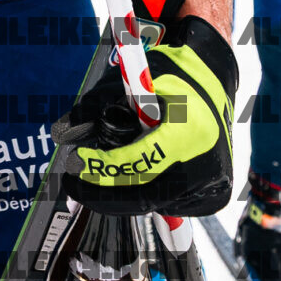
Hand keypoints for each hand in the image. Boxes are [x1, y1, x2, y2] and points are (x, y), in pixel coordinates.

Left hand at [61, 15, 237, 216]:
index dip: (103, 167)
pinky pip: (168, 205)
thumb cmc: (175, 75)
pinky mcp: (212, 198)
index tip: (75, 162)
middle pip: (144, 198)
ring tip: (97, 176)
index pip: (140, 162)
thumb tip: (63, 134)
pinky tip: (131, 177)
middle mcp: (207, 167)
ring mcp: (212, 187)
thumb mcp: (136, 77)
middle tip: (73, 185)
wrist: (217, 82)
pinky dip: (143, 195)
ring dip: (120, 196)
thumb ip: (97, 103)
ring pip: (153, 205)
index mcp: (191, 132)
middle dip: (102, 195)